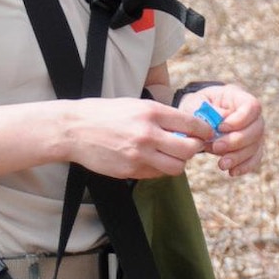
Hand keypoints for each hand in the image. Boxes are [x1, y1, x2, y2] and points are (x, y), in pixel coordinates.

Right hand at [66, 97, 213, 179]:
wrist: (74, 129)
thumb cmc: (104, 113)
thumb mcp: (135, 104)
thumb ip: (161, 116)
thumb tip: (187, 126)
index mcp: (151, 112)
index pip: (192, 125)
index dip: (204, 131)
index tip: (205, 133)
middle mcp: (148, 134)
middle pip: (189, 150)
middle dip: (193, 149)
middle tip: (189, 146)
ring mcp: (138, 155)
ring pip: (176, 167)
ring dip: (178, 162)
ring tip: (170, 155)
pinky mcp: (130, 170)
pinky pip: (156, 174)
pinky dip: (159, 169)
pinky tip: (151, 160)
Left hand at [175, 83, 263, 175]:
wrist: (197, 115)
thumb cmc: (197, 105)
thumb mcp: (196, 103)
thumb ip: (207, 112)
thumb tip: (219, 124)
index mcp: (240, 98)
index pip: (252, 107)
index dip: (240, 119)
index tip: (221, 127)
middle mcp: (252, 116)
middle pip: (257, 129)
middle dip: (237, 141)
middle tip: (216, 147)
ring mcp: (254, 133)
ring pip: (256, 146)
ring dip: (239, 157)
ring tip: (221, 164)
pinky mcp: (251, 148)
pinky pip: (254, 158)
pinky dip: (245, 166)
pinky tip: (232, 172)